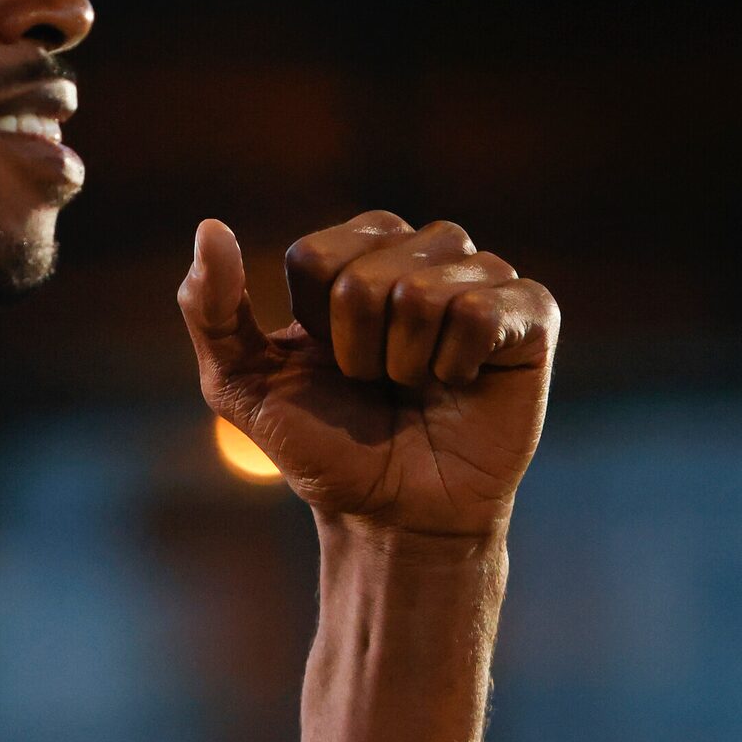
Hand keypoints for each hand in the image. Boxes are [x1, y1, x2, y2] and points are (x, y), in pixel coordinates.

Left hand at [178, 213, 559, 537]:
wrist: (395, 515)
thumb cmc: (326, 446)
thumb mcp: (242, 384)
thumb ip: (211, 307)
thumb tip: (209, 227)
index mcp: (355, 252)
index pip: (315, 257)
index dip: (314, 328)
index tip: (331, 364)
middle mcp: (420, 250)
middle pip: (366, 275)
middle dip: (358, 350)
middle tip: (379, 383)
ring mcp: (481, 277)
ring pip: (424, 290)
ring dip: (406, 361)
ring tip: (418, 385)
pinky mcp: (532, 313)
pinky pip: (483, 312)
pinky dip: (457, 364)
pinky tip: (462, 382)